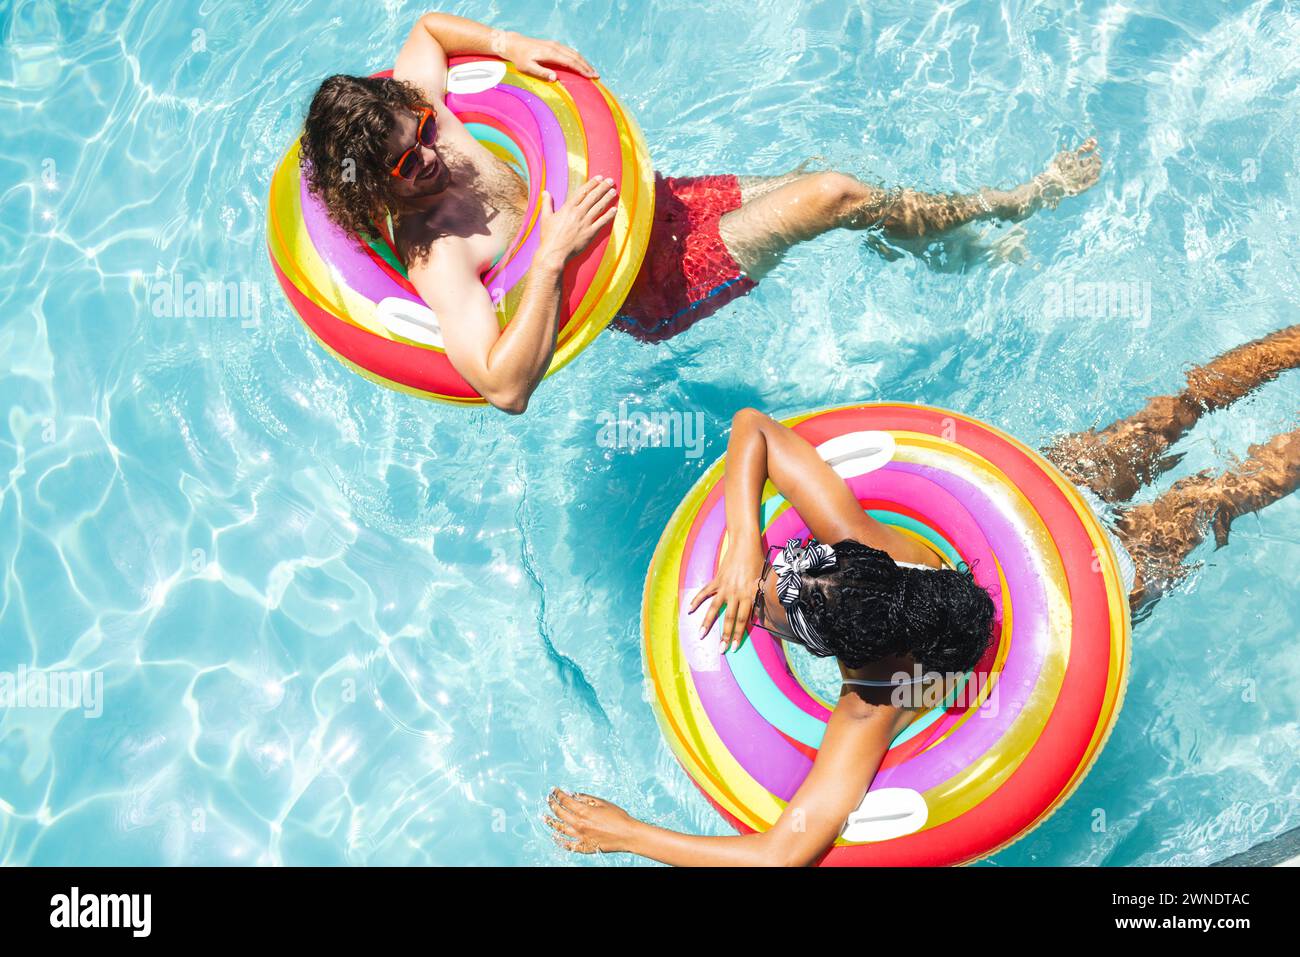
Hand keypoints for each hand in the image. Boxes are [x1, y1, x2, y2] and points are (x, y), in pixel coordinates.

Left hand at [502, 32, 597, 80]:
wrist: (515, 44)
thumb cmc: (520, 58)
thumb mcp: (527, 68)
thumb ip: (541, 73)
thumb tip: (555, 78)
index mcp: (550, 53)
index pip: (570, 62)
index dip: (582, 69)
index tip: (590, 76)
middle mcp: (555, 47)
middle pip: (575, 57)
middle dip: (587, 66)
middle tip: (596, 76)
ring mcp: (556, 45)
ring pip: (574, 53)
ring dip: (584, 62)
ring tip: (592, 71)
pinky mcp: (554, 45)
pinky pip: (570, 51)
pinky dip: (578, 58)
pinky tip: (582, 64)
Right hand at [536, 177, 617, 266]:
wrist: (554, 253)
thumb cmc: (548, 236)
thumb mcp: (545, 218)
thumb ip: (547, 204)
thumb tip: (545, 192)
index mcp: (568, 208)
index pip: (582, 192)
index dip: (592, 184)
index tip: (599, 178)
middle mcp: (578, 213)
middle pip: (593, 197)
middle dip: (603, 187)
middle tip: (610, 180)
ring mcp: (585, 223)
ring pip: (599, 207)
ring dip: (607, 198)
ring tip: (614, 191)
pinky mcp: (590, 233)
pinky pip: (601, 222)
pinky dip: (609, 216)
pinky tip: (614, 210)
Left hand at [545, 789, 635, 853]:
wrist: (627, 835)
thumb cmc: (618, 817)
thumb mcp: (602, 802)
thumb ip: (586, 798)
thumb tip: (573, 794)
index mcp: (584, 811)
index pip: (565, 800)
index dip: (557, 794)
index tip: (554, 790)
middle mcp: (579, 824)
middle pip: (559, 813)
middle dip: (552, 804)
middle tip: (548, 800)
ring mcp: (580, 837)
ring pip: (560, 829)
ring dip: (551, 822)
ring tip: (544, 818)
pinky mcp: (584, 847)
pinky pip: (567, 845)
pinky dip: (559, 841)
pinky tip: (555, 837)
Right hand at [689, 535, 764, 652]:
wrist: (745, 545)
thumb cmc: (757, 562)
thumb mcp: (763, 581)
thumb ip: (760, 597)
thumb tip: (760, 612)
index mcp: (749, 595)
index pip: (744, 621)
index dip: (738, 635)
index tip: (734, 648)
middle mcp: (736, 593)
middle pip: (730, 618)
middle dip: (725, 635)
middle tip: (721, 650)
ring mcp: (725, 587)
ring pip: (714, 608)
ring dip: (707, 623)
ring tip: (700, 635)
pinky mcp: (717, 580)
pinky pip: (705, 592)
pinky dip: (696, 600)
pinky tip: (689, 610)